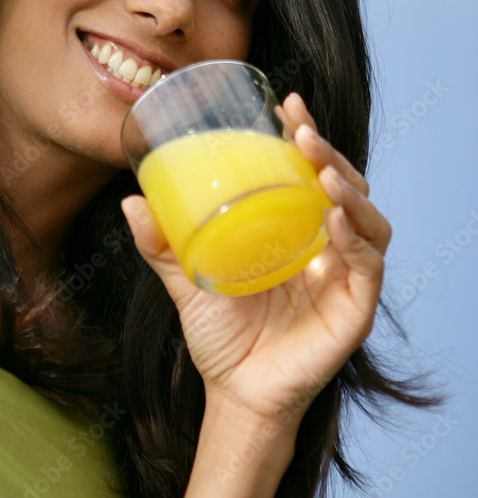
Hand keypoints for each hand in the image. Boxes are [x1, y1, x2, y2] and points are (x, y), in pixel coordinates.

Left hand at [120, 92, 390, 433]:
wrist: (233, 393)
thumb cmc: (219, 334)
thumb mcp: (186, 279)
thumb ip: (161, 245)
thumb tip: (131, 200)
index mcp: (297, 229)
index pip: (312, 171)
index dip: (307, 134)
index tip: (287, 104)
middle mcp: (328, 245)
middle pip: (345, 185)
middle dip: (329, 152)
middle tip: (302, 131)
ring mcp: (345, 275)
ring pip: (368, 218)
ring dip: (349, 187)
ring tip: (322, 168)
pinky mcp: (356, 307)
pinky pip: (368, 266)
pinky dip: (357, 239)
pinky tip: (335, 219)